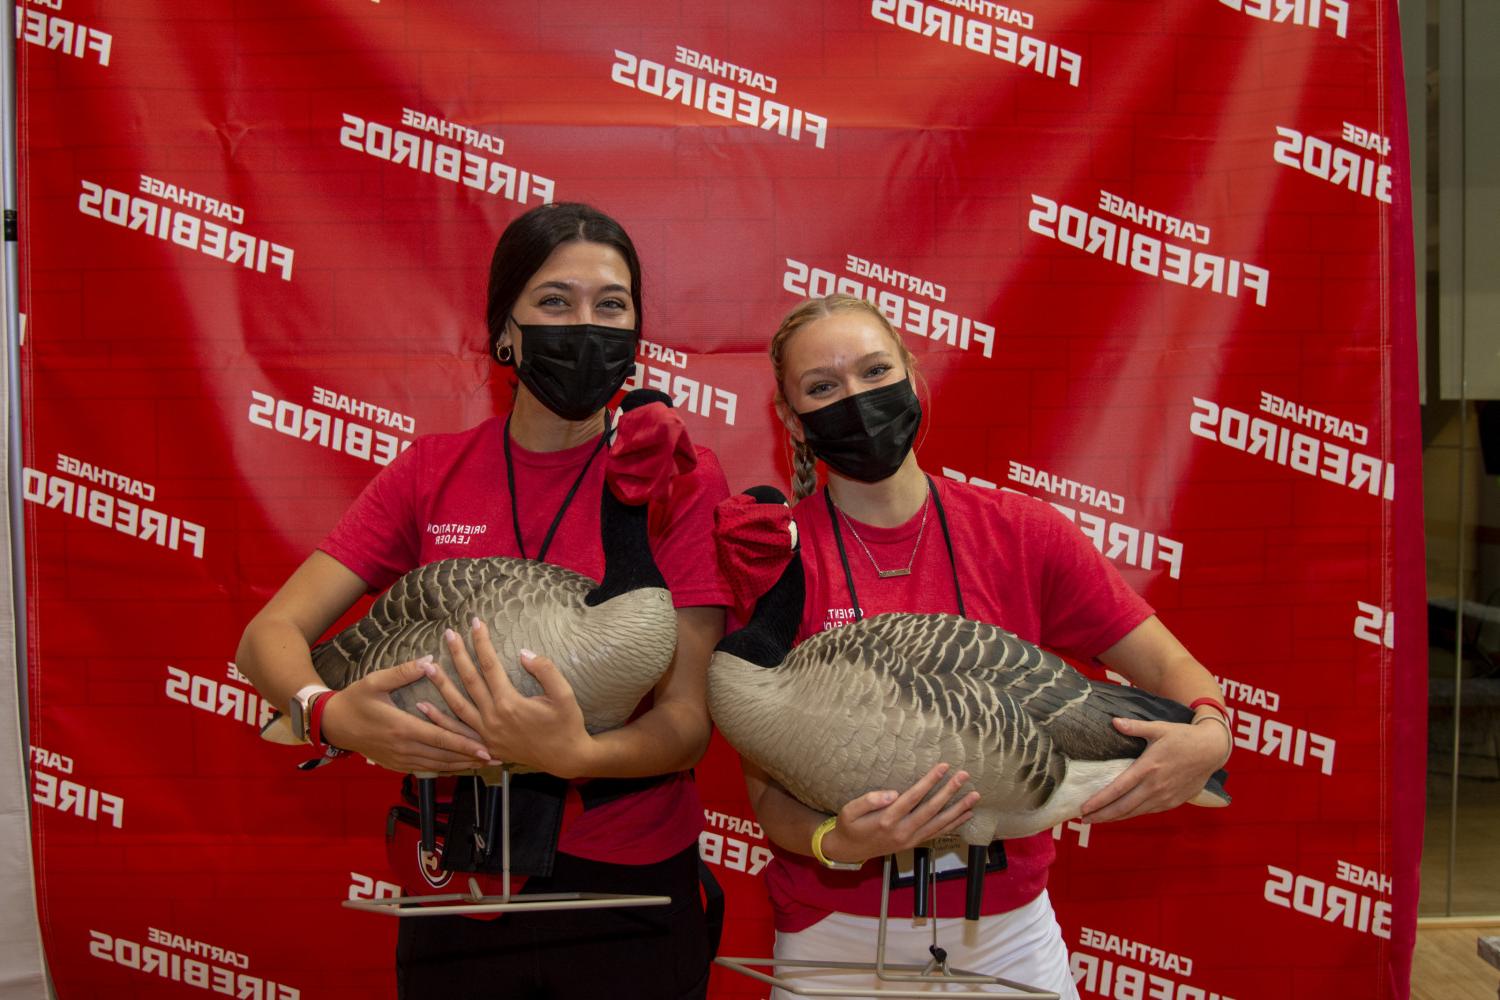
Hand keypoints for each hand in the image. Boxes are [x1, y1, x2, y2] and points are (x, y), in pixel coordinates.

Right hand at [319, 656, 491, 772]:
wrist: (332, 724)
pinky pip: (425, 768)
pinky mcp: (396, 764)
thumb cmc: (355, 700)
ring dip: (461, 765)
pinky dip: (444, 767)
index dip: (465, 744)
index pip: (441, 739)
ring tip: (484, 764)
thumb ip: (404, 672)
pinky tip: (459, 765)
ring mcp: (399, 759)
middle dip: (471, 758)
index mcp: (402, 727)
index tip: (486, 748)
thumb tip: (429, 659)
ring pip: (437, 765)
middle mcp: (403, 748)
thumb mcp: (376, 681)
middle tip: (497, 758)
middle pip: (444, 757)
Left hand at [421, 618, 597, 778]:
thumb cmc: (568, 725)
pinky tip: (424, 707)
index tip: (475, 623)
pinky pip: (456, 730)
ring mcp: (486, 733)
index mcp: (510, 704)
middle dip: (458, 655)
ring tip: (428, 666)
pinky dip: (439, 719)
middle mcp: (493, 718)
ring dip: (441, 684)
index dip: (482, 642)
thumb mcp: (565, 695)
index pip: (490, 665)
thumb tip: (523, 653)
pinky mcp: (485, 744)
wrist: (566, 758)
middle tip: (448, 634)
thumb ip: (546, 671)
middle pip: (470, 680)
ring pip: (457, 704)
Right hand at [819, 763, 978, 865]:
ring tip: (974, 796)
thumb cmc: (849, 826)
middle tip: (964, 776)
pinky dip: (953, 824)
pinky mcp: (913, 843)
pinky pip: (938, 833)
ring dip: (958, 809)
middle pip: (931, 809)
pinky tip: (966, 815)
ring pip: (939, 823)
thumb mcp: (849, 811)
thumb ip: (868, 800)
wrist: (849, 851)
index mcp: (886, 820)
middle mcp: (902, 831)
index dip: (929, 781)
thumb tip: (893, 793)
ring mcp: (910, 839)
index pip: (913, 797)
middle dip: (949, 791)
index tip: (943, 767)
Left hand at [1079, 716, 1229, 823]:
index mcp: (1148, 768)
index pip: (1117, 789)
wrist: (1211, 750)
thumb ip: (1135, 727)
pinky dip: (1133, 814)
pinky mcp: (1173, 802)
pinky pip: (1148, 811)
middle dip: (1102, 815)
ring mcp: (1165, 797)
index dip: (1099, 801)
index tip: (1083, 808)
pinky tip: (1122, 814)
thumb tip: (1114, 721)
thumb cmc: (1183, 737)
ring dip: (1115, 818)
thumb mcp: (1159, 728)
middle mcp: (1154, 786)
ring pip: (1135, 812)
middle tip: (1084, 819)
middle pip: (1123, 807)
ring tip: (1098, 819)